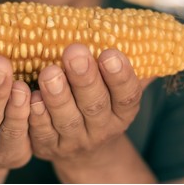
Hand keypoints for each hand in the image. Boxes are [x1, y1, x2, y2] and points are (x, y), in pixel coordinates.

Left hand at [28, 44, 152, 172]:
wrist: (84, 151)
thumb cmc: (100, 105)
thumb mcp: (117, 91)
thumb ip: (131, 66)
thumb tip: (152, 33)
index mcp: (122, 112)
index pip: (127, 96)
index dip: (120, 76)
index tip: (110, 53)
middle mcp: (101, 129)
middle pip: (95, 105)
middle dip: (85, 79)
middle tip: (74, 52)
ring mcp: (74, 141)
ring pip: (67, 120)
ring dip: (58, 97)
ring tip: (49, 72)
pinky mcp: (48, 147)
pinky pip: (41, 134)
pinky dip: (36, 116)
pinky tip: (31, 97)